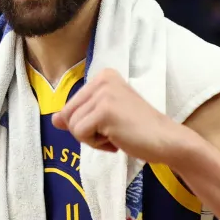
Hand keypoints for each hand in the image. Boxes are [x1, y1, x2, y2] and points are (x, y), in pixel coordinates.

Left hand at [52, 68, 179, 162]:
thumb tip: (54, 119)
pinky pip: (80, 133)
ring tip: (116, 134)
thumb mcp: (104, 116)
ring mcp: (103, 94)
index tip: (113, 122)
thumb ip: (79, 114)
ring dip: (92, 139)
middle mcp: (102, 79)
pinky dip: (96, 144)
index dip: (87, 122)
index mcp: (103, 75)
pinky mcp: (104, 111)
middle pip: (67, 114)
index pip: (71, 105)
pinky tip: (117, 140)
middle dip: (86, 131)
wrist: (166, 139)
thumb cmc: (138, 129)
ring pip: (72, 125)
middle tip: (113, 131)